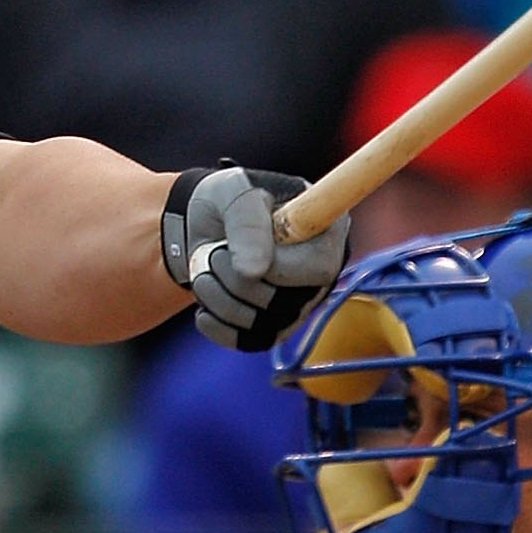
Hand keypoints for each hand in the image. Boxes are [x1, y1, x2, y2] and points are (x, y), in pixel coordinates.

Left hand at [170, 166, 348, 352]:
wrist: (202, 226)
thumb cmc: (227, 201)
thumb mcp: (234, 191)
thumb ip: (247, 224)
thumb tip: (254, 273)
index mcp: (329, 230)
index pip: (318, 268)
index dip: (276, 266)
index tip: (238, 247)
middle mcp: (323, 271)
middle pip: (285, 301)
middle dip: (234, 278)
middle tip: (214, 251)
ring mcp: (301, 303)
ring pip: (262, 324)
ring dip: (218, 297)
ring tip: (206, 269)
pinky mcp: (276, 326)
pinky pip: (248, 341)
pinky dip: (216, 324)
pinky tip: (204, 304)